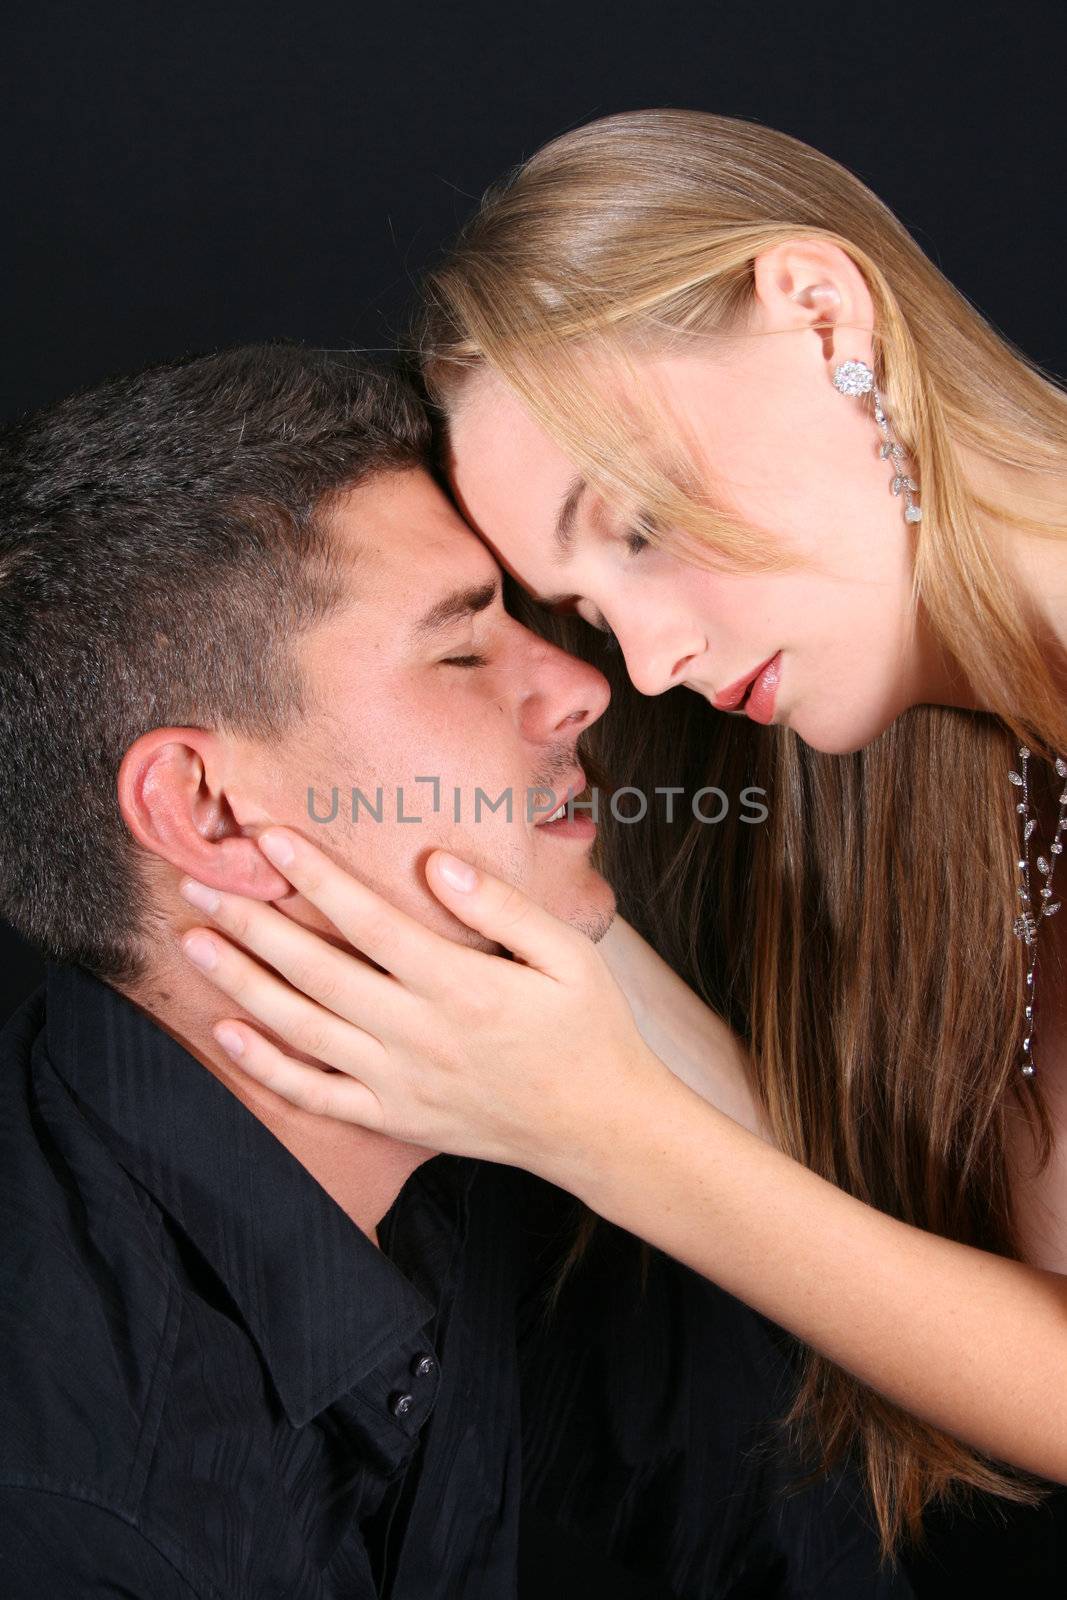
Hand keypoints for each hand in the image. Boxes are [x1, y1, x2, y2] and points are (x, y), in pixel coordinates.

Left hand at [178, 828, 672, 1181]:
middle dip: (252, 922)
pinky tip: (228, 1032)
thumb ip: (502, 906)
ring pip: (302, 1029)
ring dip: (242, 983)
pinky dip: (266, 1066)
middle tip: (198, 884)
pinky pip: (315, 1094)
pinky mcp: (393, 1118)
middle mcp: (419, 1035)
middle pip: (316, 971)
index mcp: (462, 986)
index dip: (315, 876)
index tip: (269, 838)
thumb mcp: (569, 955)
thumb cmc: (590, 1029)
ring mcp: (400, 1083)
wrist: (600, 1127)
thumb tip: (438, 861)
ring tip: (195, 942)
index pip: (369, 921)